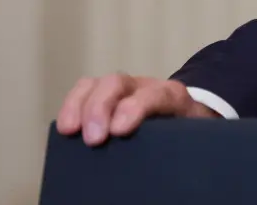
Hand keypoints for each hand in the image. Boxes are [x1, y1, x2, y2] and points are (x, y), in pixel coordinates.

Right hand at [56, 74, 218, 145]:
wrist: (188, 117)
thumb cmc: (186, 132)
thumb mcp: (190, 138)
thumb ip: (178, 146)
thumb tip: (163, 173)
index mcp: (173, 96)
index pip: (156, 94)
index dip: (136, 108)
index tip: (119, 131)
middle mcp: (145, 86)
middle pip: (118, 82)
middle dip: (100, 108)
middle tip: (93, 140)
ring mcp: (123, 88)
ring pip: (98, 83)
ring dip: (79, 106)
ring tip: (69, 132)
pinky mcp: (106, 94)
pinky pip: (84, 90)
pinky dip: (72, 105)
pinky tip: (66, 128)